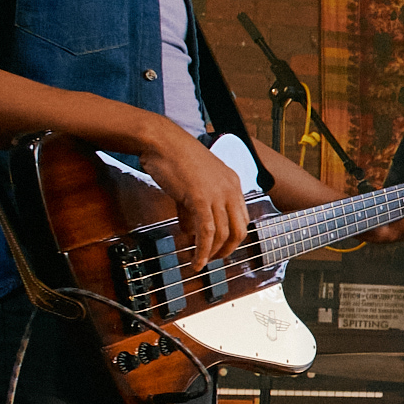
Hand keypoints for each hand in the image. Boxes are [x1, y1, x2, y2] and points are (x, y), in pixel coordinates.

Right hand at [140, 123, 248, 274]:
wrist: (161, 140)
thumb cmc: (173, 157)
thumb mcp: (191, 185)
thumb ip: (192, 209)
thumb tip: (190, 231)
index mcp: (232, 183)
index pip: (242, 217)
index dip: (233, 236)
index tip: (222, 247)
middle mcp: (231, 189)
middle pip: (239, 230)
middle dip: (228, 249)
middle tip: (214, 259)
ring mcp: (218, 194)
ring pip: (223, 234)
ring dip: (213, 253)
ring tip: (202, 263)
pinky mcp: (201, 198)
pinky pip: (207, 232)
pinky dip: (203, 250)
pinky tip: (197, 260)